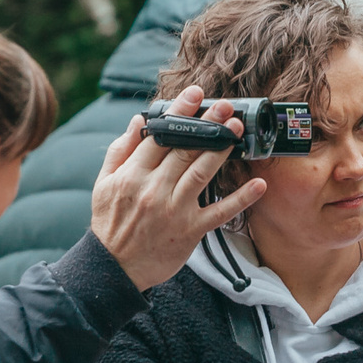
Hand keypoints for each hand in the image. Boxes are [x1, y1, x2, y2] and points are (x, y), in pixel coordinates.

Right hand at [91, 85, 271, 290]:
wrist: (114, 268)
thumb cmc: (110, 223)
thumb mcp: (104, 183)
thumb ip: (121, 150)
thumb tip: (138, 120)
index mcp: (132, 175)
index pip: (159, 136)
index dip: (179, 113)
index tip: (195, 94)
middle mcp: (154, 190)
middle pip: (184, 150)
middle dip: (207, 125)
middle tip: (226, 107)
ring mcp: (175, 211)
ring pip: (202, 173)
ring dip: (222, 149)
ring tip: (237, 129)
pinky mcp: (191, 231)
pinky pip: (220, 212)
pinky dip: (241, 198)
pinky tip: (259, 184)